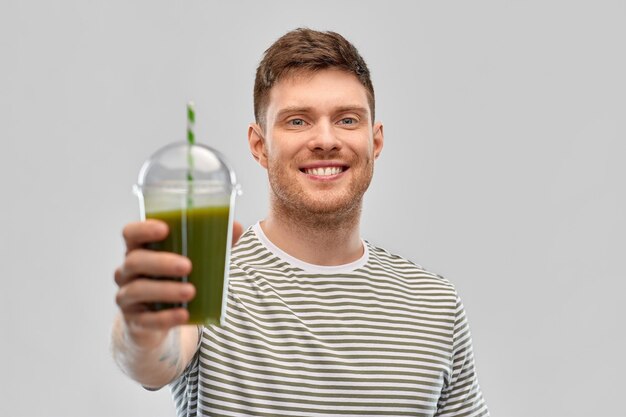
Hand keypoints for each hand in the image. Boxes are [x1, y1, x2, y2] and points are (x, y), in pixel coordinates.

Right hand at [114, 220, 243, 348]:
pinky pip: (146, 319)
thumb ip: (213, 243)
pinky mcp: (135, 321)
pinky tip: (184, 315)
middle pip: (135, 261)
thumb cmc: (176, 279)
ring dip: (165, 290)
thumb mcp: (193, 260)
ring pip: (138, 290)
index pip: (131, 233)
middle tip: (188, 266)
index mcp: (140, 249)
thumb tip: (236, 227)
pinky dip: (166, 317)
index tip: (165, 229)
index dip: (144, 229)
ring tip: (190, 292)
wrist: (161, 319)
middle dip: (161, 262)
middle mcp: (127, 271)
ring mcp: (127, 296)